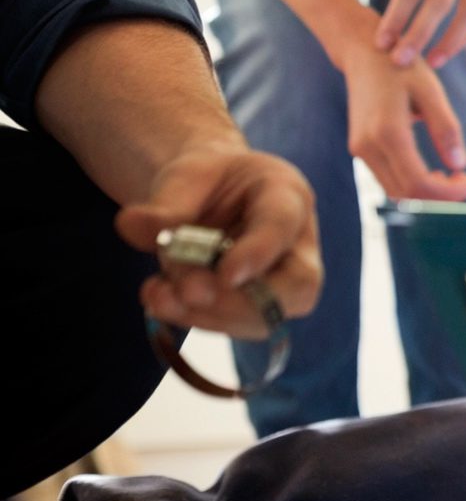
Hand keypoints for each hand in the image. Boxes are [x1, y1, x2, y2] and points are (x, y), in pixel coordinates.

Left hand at [115, 145, 321, 338]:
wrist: (208, 195)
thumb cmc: (208, 178)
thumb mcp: (186, 174)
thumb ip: (166, 203)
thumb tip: (131, 224)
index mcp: (285, 194)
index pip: (282, 224)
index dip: (259, 252)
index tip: (225, 276)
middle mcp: (294, 243)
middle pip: (299, 287)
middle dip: (243, 302)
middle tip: (191, 293)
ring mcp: (279, 280)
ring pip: (265, 318)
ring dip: (209, 315)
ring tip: (160, 296)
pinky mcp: (253, 306)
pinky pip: (234, 326)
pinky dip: (193, 318)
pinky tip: (161, 300)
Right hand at [340, 30, 465, 201]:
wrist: (364, 53)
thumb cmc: (402, 67)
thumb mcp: (431, 91)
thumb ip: (446, 128)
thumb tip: (461, 165)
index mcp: (387, 132)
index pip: (419, 184)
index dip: (451, 192)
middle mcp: (368, 146)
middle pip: (407, 194)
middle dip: (443, 196)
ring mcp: (360, 150)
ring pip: (396, 192)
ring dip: (428, 193)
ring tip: (458, 177)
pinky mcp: (360, 149)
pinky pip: (389, 179)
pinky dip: (414, 184)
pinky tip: (436, 173)